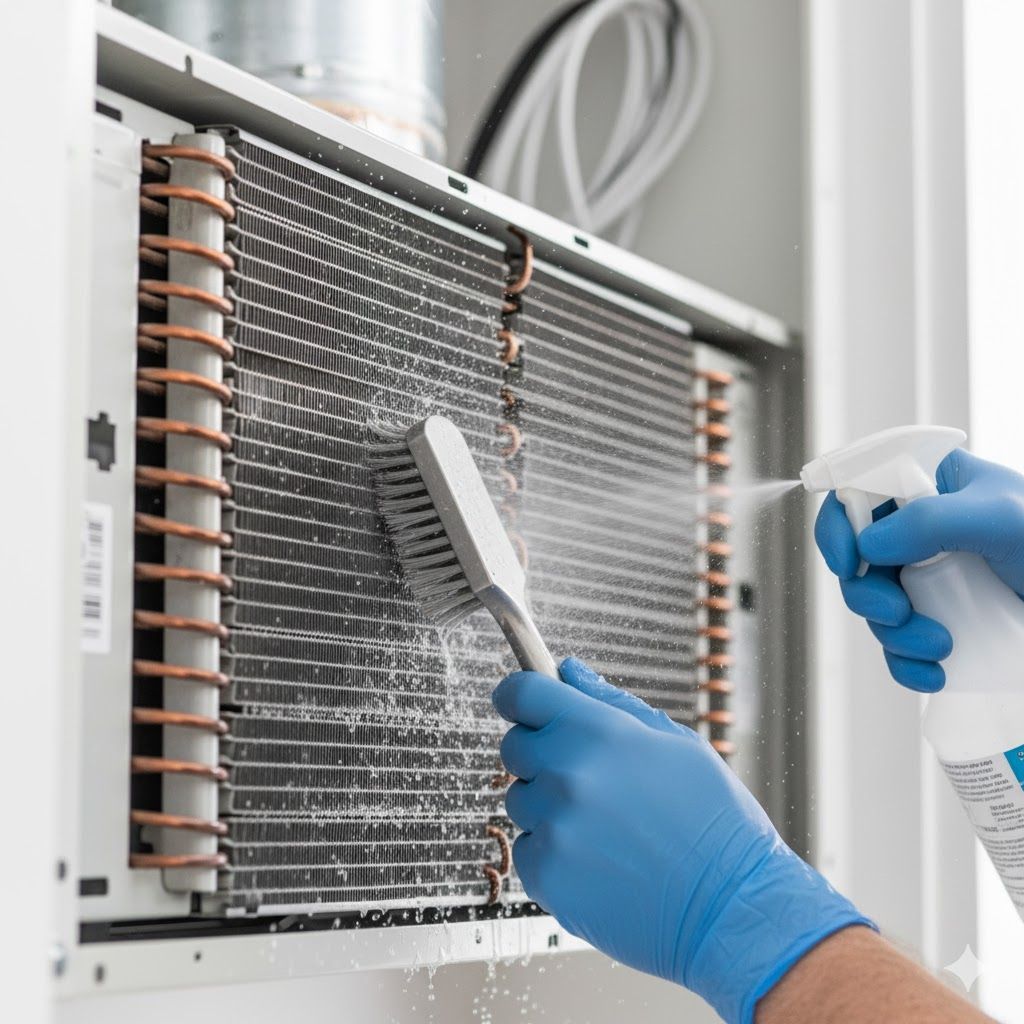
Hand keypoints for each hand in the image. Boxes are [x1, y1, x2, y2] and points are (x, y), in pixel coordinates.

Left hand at [493, 657, 870, 1023]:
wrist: (733, 908)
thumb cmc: (714, 821)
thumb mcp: (676, 743)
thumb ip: (611, 703)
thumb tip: (569, 671)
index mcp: (598, 730)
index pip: (522, 693)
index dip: (516, 696)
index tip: (519, 705)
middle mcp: (566, 772)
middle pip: (514, 746)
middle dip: (541, 755)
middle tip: (591, 779)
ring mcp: (552, 824)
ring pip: (520, 800)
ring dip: (548, 807)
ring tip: (607, 827)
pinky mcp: (545, 874)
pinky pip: (527, 848)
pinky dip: (552, 853)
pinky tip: (600, 860)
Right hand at [814, 449, 1023, 691]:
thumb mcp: (1001, 518)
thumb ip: (932, 520)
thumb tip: (869, 545)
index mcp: (928, 485)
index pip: (856, 494)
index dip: (837, 527)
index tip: (847, 562)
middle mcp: (918, 529)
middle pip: (856, 560)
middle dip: (867, 594)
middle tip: (897, 613)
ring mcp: (926, 577)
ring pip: (873, 607)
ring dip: (893, 635)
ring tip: (938, 647)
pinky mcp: (937, 618)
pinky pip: (897, 644)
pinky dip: (905, 664)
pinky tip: (934, 673)